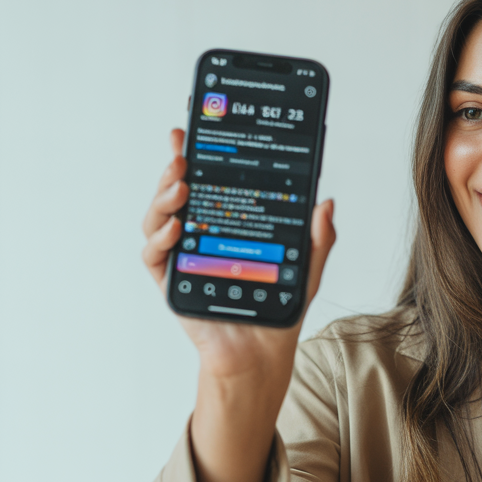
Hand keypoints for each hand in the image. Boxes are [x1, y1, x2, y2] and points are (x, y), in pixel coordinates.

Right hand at [141, 128, 336, 481]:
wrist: (262, 355)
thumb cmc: (278, 307)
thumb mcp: (307, 267)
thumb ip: (318, 237)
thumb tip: (327, 202)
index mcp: (225, 222)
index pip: (208, 180)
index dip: (195, 153)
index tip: (191, 127)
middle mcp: (198, 235)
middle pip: (176, 193)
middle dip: (174, 169)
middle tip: (184, 153)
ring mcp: (181, 258)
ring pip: (158, 219)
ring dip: (163, 198)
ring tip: (181, 185)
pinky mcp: (172, 283)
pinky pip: (154, 258)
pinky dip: (159, 240)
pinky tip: (176, 228)